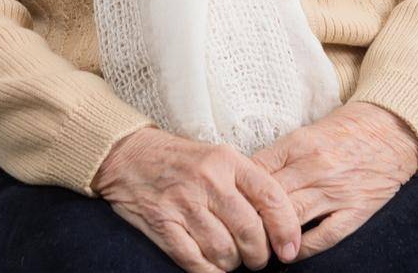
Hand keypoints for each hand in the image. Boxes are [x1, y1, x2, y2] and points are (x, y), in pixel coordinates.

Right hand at [90, 125, 303, 271]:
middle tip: (257, 258)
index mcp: (226, 160)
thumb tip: (277, 224)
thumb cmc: (180, 160)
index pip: (270, 196)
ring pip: (224, 251)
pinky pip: (196, 261)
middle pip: (250, 231)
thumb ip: (246, 184)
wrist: (128, 155)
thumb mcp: (217, 157)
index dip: (286, 228)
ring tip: (231, 257)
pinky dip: (209, 270)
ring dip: (233, 263)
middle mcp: (207, 180)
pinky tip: (211, 265)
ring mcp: (183, 203)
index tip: (289, 247)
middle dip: (259, 254)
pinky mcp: (162, 223)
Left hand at [248, 102, 417, 261]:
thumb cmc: (343, 132)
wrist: (390, 131)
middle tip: (235, 230)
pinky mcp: (355, 211)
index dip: (239, 191)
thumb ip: (278, 156)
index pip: (257, 171)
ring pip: (292, 217)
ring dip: (271, 236)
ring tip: (257, 246)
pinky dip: (303, 248)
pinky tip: (289, 253)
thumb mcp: (305, 133)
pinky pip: (324, 236)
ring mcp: (336, 191)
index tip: (229, 204)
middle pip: (270, 197)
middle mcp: (315, 167)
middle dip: (250, 216)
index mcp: (299, 143)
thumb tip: (246, 179)